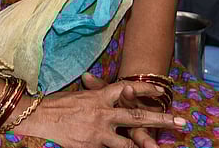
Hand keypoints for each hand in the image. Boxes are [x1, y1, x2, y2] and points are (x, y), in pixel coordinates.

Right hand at [15, 79, 183, 147]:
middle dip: (161, 118)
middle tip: (180, 121)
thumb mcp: (76, 93)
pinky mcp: (92, 146)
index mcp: (98, 96)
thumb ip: (90, 91)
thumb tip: (91, 78)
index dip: (144, 88)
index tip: (159, 90)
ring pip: (130, 142)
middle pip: (137, 115)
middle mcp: (103, 113)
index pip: (126, 88)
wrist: (38, 117)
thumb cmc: (55, 104)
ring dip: (146, 144)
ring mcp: (99, 132)